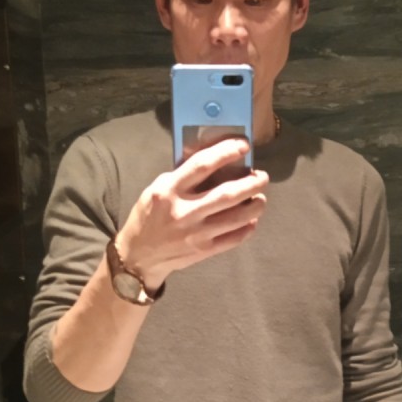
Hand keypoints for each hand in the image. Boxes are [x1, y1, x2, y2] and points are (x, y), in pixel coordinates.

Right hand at [117, 138, 267, 287]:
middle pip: (227, 194)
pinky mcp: (204, 250)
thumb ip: (183, 176)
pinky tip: (251, 219)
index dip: (226, 152)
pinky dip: (248, 227)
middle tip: (262, 176)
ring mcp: (196, 233)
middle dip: (252, 183)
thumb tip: (216, 160)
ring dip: (256, 205)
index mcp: (169, 190)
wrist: (139, 256)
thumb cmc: (150, 216)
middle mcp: (184, 211)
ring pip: (237, 217)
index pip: (202, 165)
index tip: (244, 145)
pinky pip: (234, 238)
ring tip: (260, 197)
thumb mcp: (157, 189)